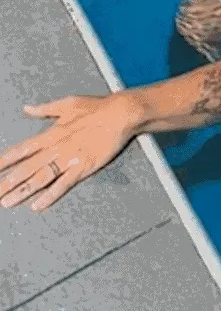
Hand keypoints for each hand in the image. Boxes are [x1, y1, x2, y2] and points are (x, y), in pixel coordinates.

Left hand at [0, 92, 143, 211]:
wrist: (119, 114)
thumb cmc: (95, 107)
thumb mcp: (67, 104)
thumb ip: (45, 109)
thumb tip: (27, 108)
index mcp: (51, 133)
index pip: (22, 149)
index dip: (5, 160)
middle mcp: (56, 148)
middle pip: (26, 168)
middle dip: (8, 182)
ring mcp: (69, 159)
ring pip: (40, 178)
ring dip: (22, 191)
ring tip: (7, 202)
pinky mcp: (83, 167)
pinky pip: (63, 184)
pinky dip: (50, 196)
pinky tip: (38, 206)